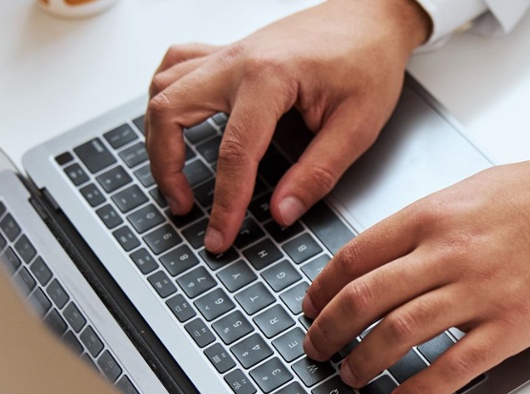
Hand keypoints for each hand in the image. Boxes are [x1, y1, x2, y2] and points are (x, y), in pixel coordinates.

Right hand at [145, 0, 430, 253]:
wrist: (372, 16)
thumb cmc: (369, 60)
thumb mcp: (358, 125)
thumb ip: (318, 172)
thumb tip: (283, 212)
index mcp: (270, 77)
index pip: (235, 152)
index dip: (225, 204)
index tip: (220, 236)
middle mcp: (238, 59)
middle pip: (170, 111)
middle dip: (166, 167)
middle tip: (185, 206)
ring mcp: (228, 52)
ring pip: (162, 87)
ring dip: (157, 133)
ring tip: (175, 175)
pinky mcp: (229, 52)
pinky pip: (175, 67)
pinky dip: (165, 97)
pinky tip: (176, 123)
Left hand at [300, 146, 529, 393]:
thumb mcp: (474, 188)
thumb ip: (428, 222)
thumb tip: (388, 255)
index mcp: (434, 215)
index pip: (355, 257)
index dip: (322, 289)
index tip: (311, 306)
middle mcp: (449, 253)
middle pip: (363, 299)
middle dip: (329, 331)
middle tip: (317, 348)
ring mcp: (480, 292)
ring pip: (398, 334)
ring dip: (364, 362)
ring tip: (352, 376)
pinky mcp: (513, 326)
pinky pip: (453, 367)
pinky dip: (419, 388)